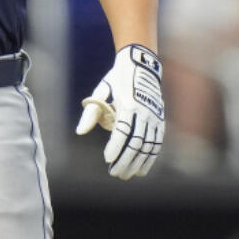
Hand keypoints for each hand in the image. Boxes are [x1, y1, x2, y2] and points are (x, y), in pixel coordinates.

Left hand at [76, 44, 164, 179]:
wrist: (142, 64)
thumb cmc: (116, 79)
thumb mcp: (101, 90)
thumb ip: (91, 112)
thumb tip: (79, 132)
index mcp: (128, 103)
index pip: (122, 130)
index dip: (116, 146)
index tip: (107, 159)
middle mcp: (144, 111)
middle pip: (136, 142)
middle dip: (125, 160)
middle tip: (114, 173)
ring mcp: (154, 116)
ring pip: (148, 145)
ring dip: (137, 162)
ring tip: (126, 174)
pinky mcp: (160, 120)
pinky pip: (156, 143)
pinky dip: (150, 158)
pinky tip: (142, 169)